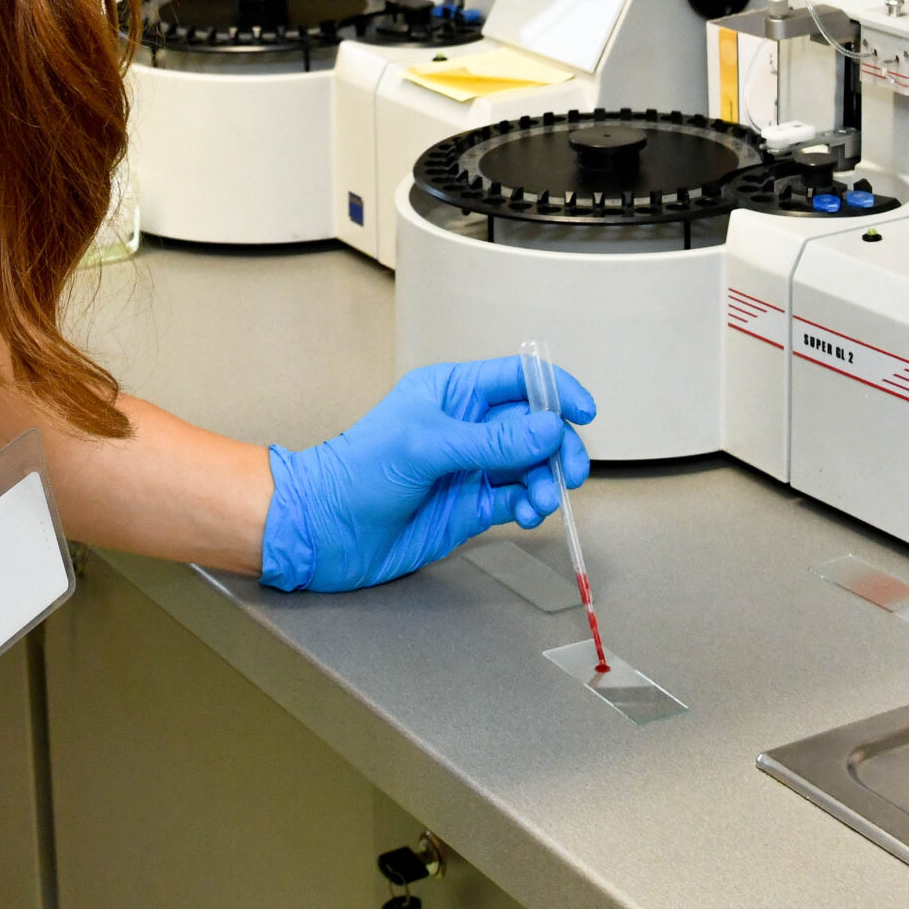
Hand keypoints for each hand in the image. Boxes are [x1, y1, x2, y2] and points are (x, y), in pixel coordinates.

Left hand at [260, 357, 596, 593]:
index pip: (517, 378)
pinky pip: (516, 498)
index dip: (555, 391)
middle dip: (557, 445)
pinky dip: (531, 505)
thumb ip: (491, 440)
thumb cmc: (357, 472)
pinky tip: (529, 514)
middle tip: (569, 472)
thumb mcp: (426, 447)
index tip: (584, 411)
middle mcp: (466, 426)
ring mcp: (470, 467)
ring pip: (530, 465)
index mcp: (452, 391)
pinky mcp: (470, 506)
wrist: (325, 530)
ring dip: (545, 481)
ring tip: (541, 501)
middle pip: (534, 425)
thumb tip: (547, 427)